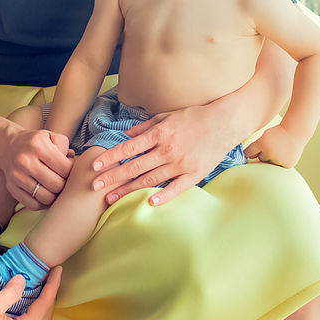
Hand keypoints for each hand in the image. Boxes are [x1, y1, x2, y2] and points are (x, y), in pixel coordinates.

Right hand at [0, 267, 61, 319]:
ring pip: (35, 317)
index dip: (52, 286)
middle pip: (44, 313)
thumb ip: (10, 292)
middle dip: (50, 293)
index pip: (44, 306)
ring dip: (41, 299)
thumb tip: (22, 281)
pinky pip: (26, 319)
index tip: (57, 271)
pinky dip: (31, 305)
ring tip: (43, 282)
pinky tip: (27, 295)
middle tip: (53, 274)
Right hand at [1, 127, 72, 210]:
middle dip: (63, 184)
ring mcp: (17, 176)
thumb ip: (65, 146)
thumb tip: (72, 161)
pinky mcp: (12, 188)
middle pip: (56, 185)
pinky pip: (33, 205)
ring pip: (46, 198)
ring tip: (53, 187)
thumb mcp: (50, 136)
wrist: (8, 146)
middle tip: (61, 178)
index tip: (67, 168)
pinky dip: (42, 203)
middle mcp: (26, 161)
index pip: (65, 168)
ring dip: (54, 195)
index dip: (71, 170)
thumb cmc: (34, 143)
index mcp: (38, 146)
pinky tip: (44, 194)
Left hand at [90, 105, 234, 207]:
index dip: (110, 157)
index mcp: (159, 133)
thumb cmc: (193, 117)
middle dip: (112, 177)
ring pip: (149, 179)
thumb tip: (125, 135)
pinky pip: (175, 188)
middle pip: (134, 166)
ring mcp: (181, 163)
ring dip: (128, 189)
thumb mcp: (166, 116)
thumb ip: (144, 127)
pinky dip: (162, 196)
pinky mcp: (194, 174)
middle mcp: (167, 149)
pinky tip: (148, 203)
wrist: (225, 122)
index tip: (95, 165)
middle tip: (94, 186)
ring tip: (111, 198)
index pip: (128, 147)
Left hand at [245, 124, 306, 169]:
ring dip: (273, 158)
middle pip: (260, 158)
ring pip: (270, 162)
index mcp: (261, 143)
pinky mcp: (286, 164)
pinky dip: (281, 161)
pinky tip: (285, 154)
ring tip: (280, 149)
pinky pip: (279, 166)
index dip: (248, 154)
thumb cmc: (278, 133)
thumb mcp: (265, 135)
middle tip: (272, 146)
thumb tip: (246, 156)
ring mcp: (278, 159)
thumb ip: (256, 145)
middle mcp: (269, 152)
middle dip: (264, 154)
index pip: (248, 153)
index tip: (248, 154)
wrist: (295, 132)